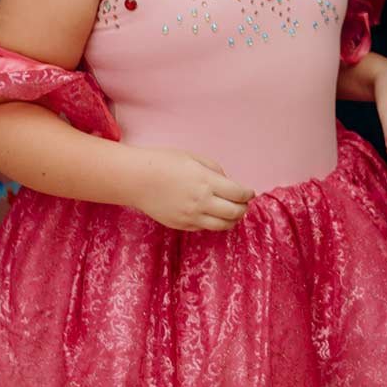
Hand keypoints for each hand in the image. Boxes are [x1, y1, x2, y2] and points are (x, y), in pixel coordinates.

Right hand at [128, 145, 253, 231]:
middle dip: (243, 208)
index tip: (249, 192)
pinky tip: (212, 215)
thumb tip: (227, 181)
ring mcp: (191, 216)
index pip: (238, 194)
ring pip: (222, 226)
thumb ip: (214, 169)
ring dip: (232, 220)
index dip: (248, 194)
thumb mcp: (193, 158)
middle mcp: (202, 202)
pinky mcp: (182, 225)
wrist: (136, 179)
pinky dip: (214, 223)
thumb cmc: (163, 162)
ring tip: (232, 213)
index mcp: (206, 182)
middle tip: (244, 203)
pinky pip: (205, 228)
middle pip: (234, 213)